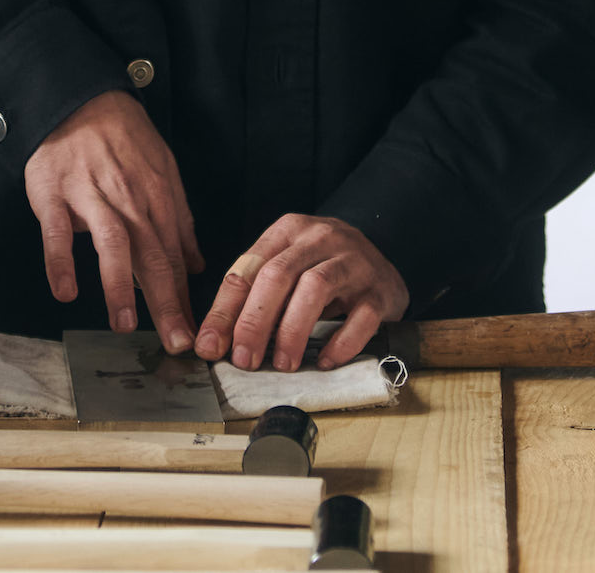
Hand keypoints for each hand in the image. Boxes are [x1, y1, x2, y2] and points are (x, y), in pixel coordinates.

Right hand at [22, 90, 203, 350]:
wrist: (77, 99)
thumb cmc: (123, 139)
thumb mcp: (163, 170)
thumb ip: (179, 219)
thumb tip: (197, 265)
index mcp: (158, 197)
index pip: (175, 255)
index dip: (185, 297)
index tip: (194, 332)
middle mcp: (129, 198)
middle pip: (153, 255)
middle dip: (166, 302)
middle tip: (176, 341)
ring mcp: (91, 195)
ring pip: (112, 243)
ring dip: (120, 285)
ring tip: (125, 324)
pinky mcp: (54, 194)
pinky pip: (58, 232)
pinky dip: (61, 262)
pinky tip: (66, 292)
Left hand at [193, 214, 408, 372]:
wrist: (383, 259)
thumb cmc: (323, 268)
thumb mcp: (287, 268)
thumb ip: (253, 296)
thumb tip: (215, 341)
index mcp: (288, 231)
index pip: (248, 269)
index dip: (225, 311)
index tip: (211, 346)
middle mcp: (321, 238)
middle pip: (278, 275)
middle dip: (255, 322)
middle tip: (244, 360)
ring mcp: (354, 262)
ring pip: (315, 288)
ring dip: (293, 331)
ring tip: (283, 363)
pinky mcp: (380, 290)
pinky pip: (361, 317)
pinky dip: (341, 343)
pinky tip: (325, 361)